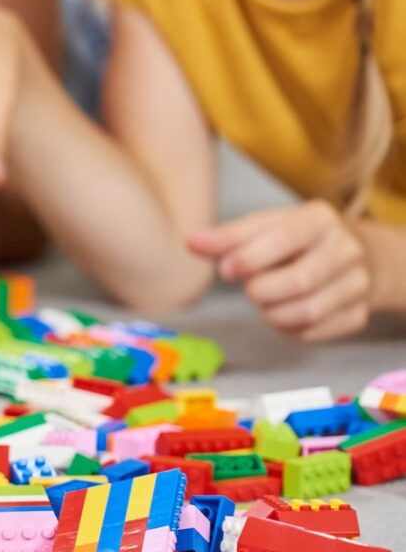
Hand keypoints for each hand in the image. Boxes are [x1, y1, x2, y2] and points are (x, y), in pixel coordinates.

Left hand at [187, 201, 374, 340]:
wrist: (353, 257)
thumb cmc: (296, 240)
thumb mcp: (265, 228)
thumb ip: (229, 237)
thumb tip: (191, 242)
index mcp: (320, 219)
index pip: (284, 238)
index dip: (249, 258)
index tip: (225, 270)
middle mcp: (347, 249)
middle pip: (297, 281)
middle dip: (260, 290)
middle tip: (249, 288)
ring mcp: (359, 284)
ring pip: (307, 311)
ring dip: (272, 313)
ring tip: (265, 301)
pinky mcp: (359, 315)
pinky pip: (314, 332)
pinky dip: (288, 329)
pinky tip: (284, 313)